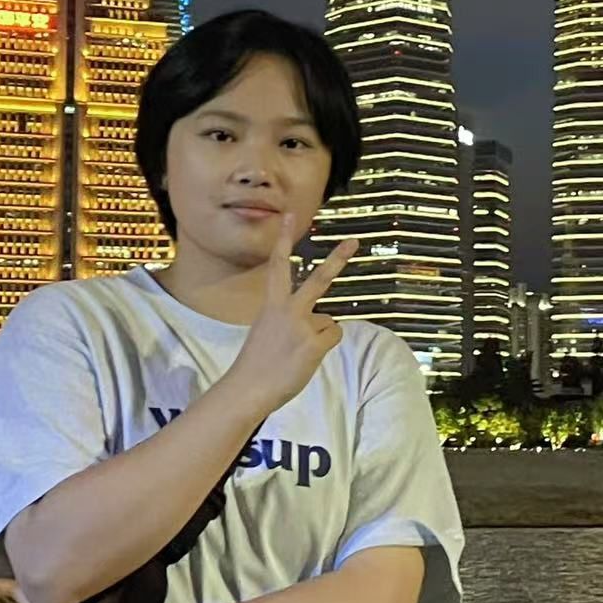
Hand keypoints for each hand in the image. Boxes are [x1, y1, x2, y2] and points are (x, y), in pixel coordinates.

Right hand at [227, 215, 357, 414]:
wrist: (249, 387)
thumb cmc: (257, 362)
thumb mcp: (267, 331)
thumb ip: (290, 319)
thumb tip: (323, 320)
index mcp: (271, 304)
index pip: (278, 265)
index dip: (283, 239)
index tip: (290, 215)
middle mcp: (288, 310)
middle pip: (319, 280)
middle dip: (338, 259)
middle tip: (354, 242)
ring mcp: (302, 326)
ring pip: (327, 321)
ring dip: (318, 335)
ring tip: (296, 352)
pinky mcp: (314, 343)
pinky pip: (333, 336)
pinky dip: (324, 346)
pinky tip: (306, 357)